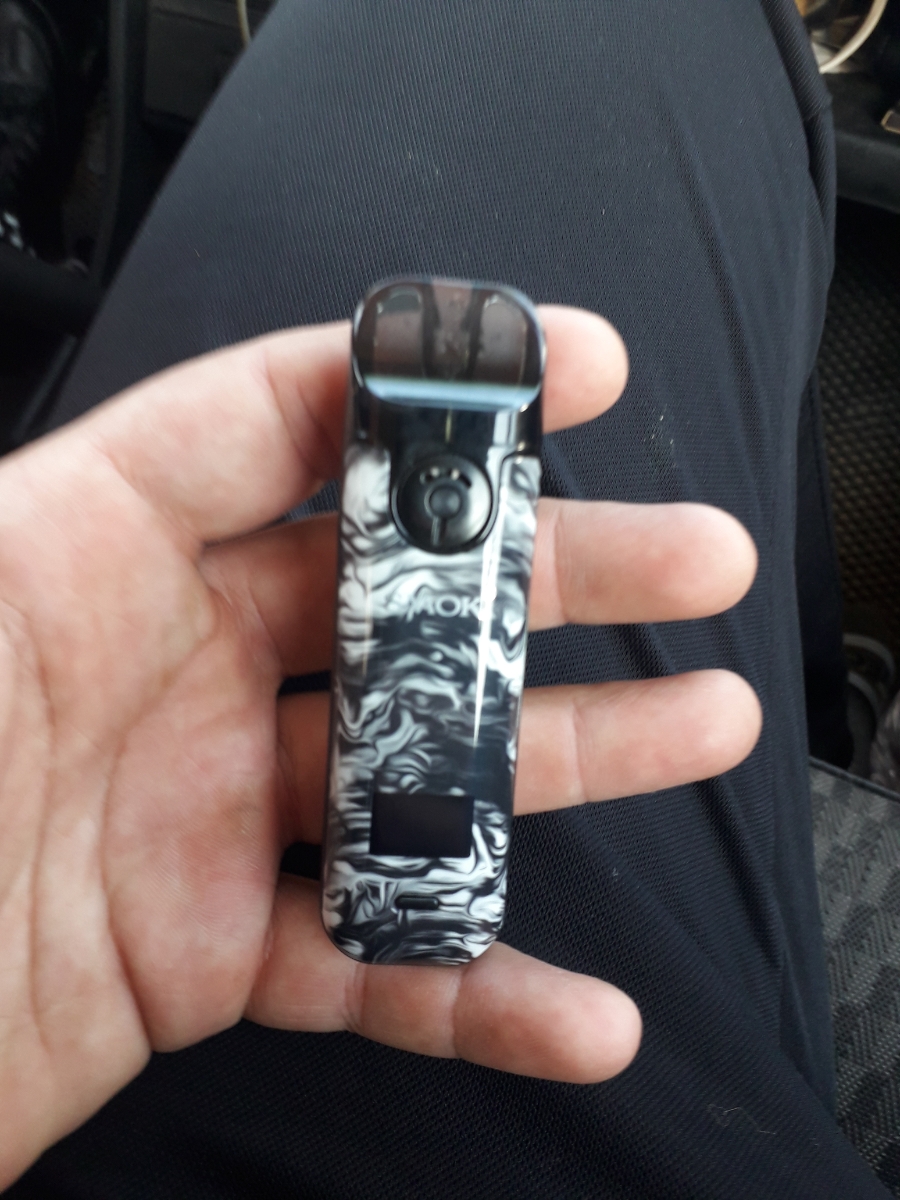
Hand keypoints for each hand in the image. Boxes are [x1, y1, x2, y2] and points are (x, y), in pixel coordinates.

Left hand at [0, 309, 758, 1184]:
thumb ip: (50, 512)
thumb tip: (218, 411)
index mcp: (89, 556)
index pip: (283, 428)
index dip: (430, 385)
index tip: (565, 368)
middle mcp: (167, 673)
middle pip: (399, 600)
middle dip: (557, 573)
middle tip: (684, 557)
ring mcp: (198, 815)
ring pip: (421, 774)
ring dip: (565, 758)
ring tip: (692, 728)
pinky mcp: (203, 951)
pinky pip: (374, 962)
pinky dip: (479, 988)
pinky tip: (571, 1006)